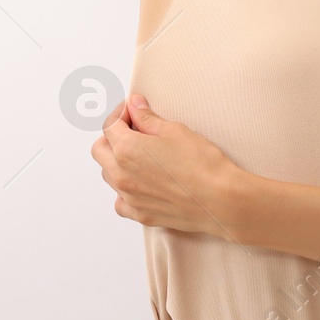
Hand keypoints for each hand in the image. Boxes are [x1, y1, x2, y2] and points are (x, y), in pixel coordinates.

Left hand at [91, 93, 242, 235]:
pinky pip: (120, 201)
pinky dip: (124, 191)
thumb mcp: (174, 131)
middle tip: (134, 130)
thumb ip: (147, 118)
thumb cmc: (201, 164)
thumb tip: (134, 104)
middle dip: (112, 137)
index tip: (134, 111)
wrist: (220, 200)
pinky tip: (142, 183)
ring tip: (142, 156)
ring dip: (117, 161)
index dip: (121, 114)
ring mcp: (129, 197)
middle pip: (99, 150)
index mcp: (126, 149)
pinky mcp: (140, 214)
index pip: (109, 126)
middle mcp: (121, 175)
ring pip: (108, 174)